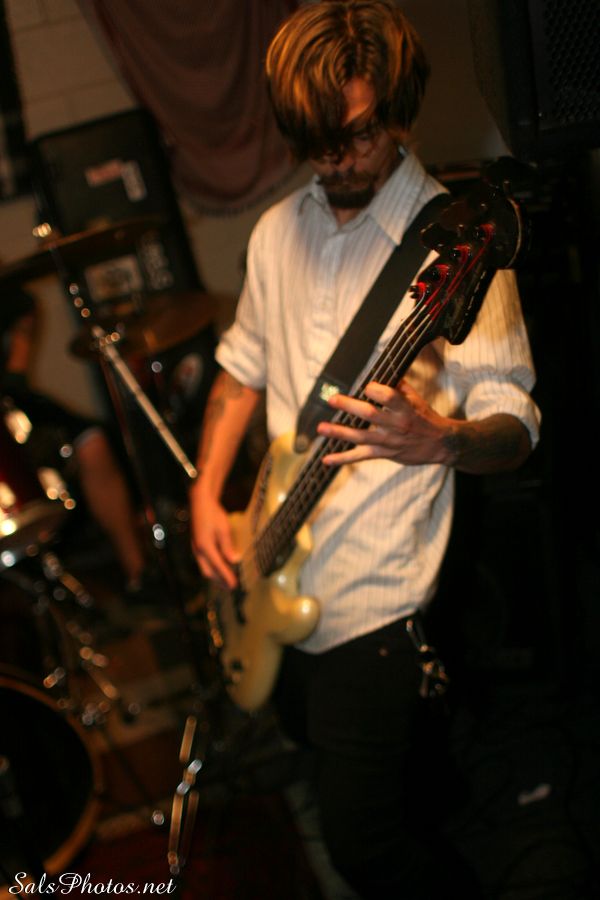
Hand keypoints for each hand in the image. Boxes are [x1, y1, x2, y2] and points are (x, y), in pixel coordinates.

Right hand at [190, 491, 238, 589]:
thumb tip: (233, 560)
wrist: (200, 502)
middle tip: (231, 587)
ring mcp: (196, 548)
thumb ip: (227, 546)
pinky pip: (204, 562)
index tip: (234, 585)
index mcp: (205, 546)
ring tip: (225, 581)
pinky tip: (219, 568)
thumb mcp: (223, 529)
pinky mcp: (197, 545)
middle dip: (219, 581)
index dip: (226, 577)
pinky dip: (212, 568)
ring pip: (204, 568)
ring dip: (215, 576)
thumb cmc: (213, 514)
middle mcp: (198, 550)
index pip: (218, 566)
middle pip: (208, 572)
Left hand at [316, 379, 453, 466]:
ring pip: (361, 437)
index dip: (376, 390)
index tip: (367, 385)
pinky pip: (361, 456)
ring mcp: (388, 441)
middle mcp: (396, 425)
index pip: (389, 397)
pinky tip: (326, 459)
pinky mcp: (384, 453)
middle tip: (332, 399)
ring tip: (321, 428)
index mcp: (405, 408)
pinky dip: (343, 458)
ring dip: (339, 432)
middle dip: (349, 407)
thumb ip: (397, 386)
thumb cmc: (424, 416)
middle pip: (370, 415)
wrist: (439, 444)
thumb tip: (379, 371)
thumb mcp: (415, 399)